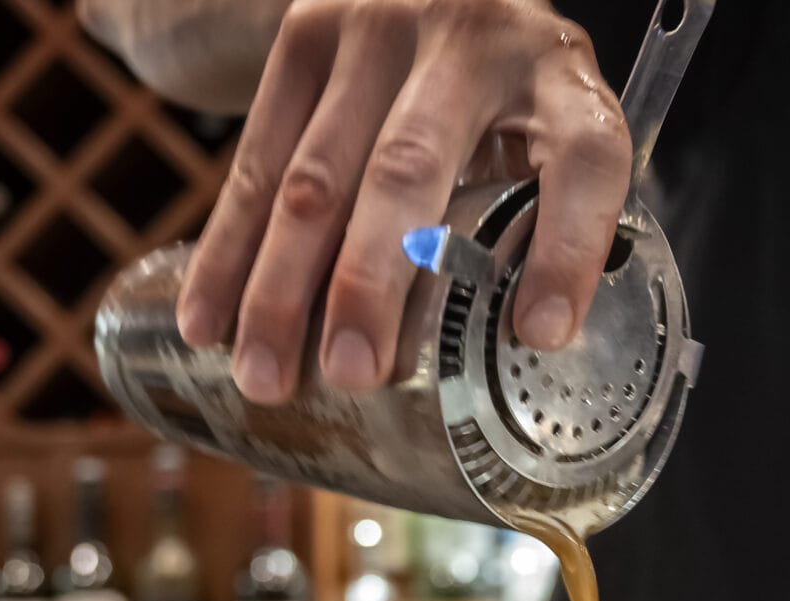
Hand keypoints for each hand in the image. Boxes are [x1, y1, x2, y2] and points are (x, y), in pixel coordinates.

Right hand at [176, 0, 632, 404]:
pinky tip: (207, 320)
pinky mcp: (304, 37)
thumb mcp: (547, 135)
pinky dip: (228, 250)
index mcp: (560, 80)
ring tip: (264, 376)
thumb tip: (519, 350)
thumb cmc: (502, 95)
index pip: (582, 159)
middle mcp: (471, 40)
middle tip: (352, 373)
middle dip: (370, 283)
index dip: (565, 249)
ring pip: (315, 174)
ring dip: (279, 287)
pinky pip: (256, 158)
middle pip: (411, 169)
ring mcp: (377, 30)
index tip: (540, 332)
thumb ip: (541, 221)